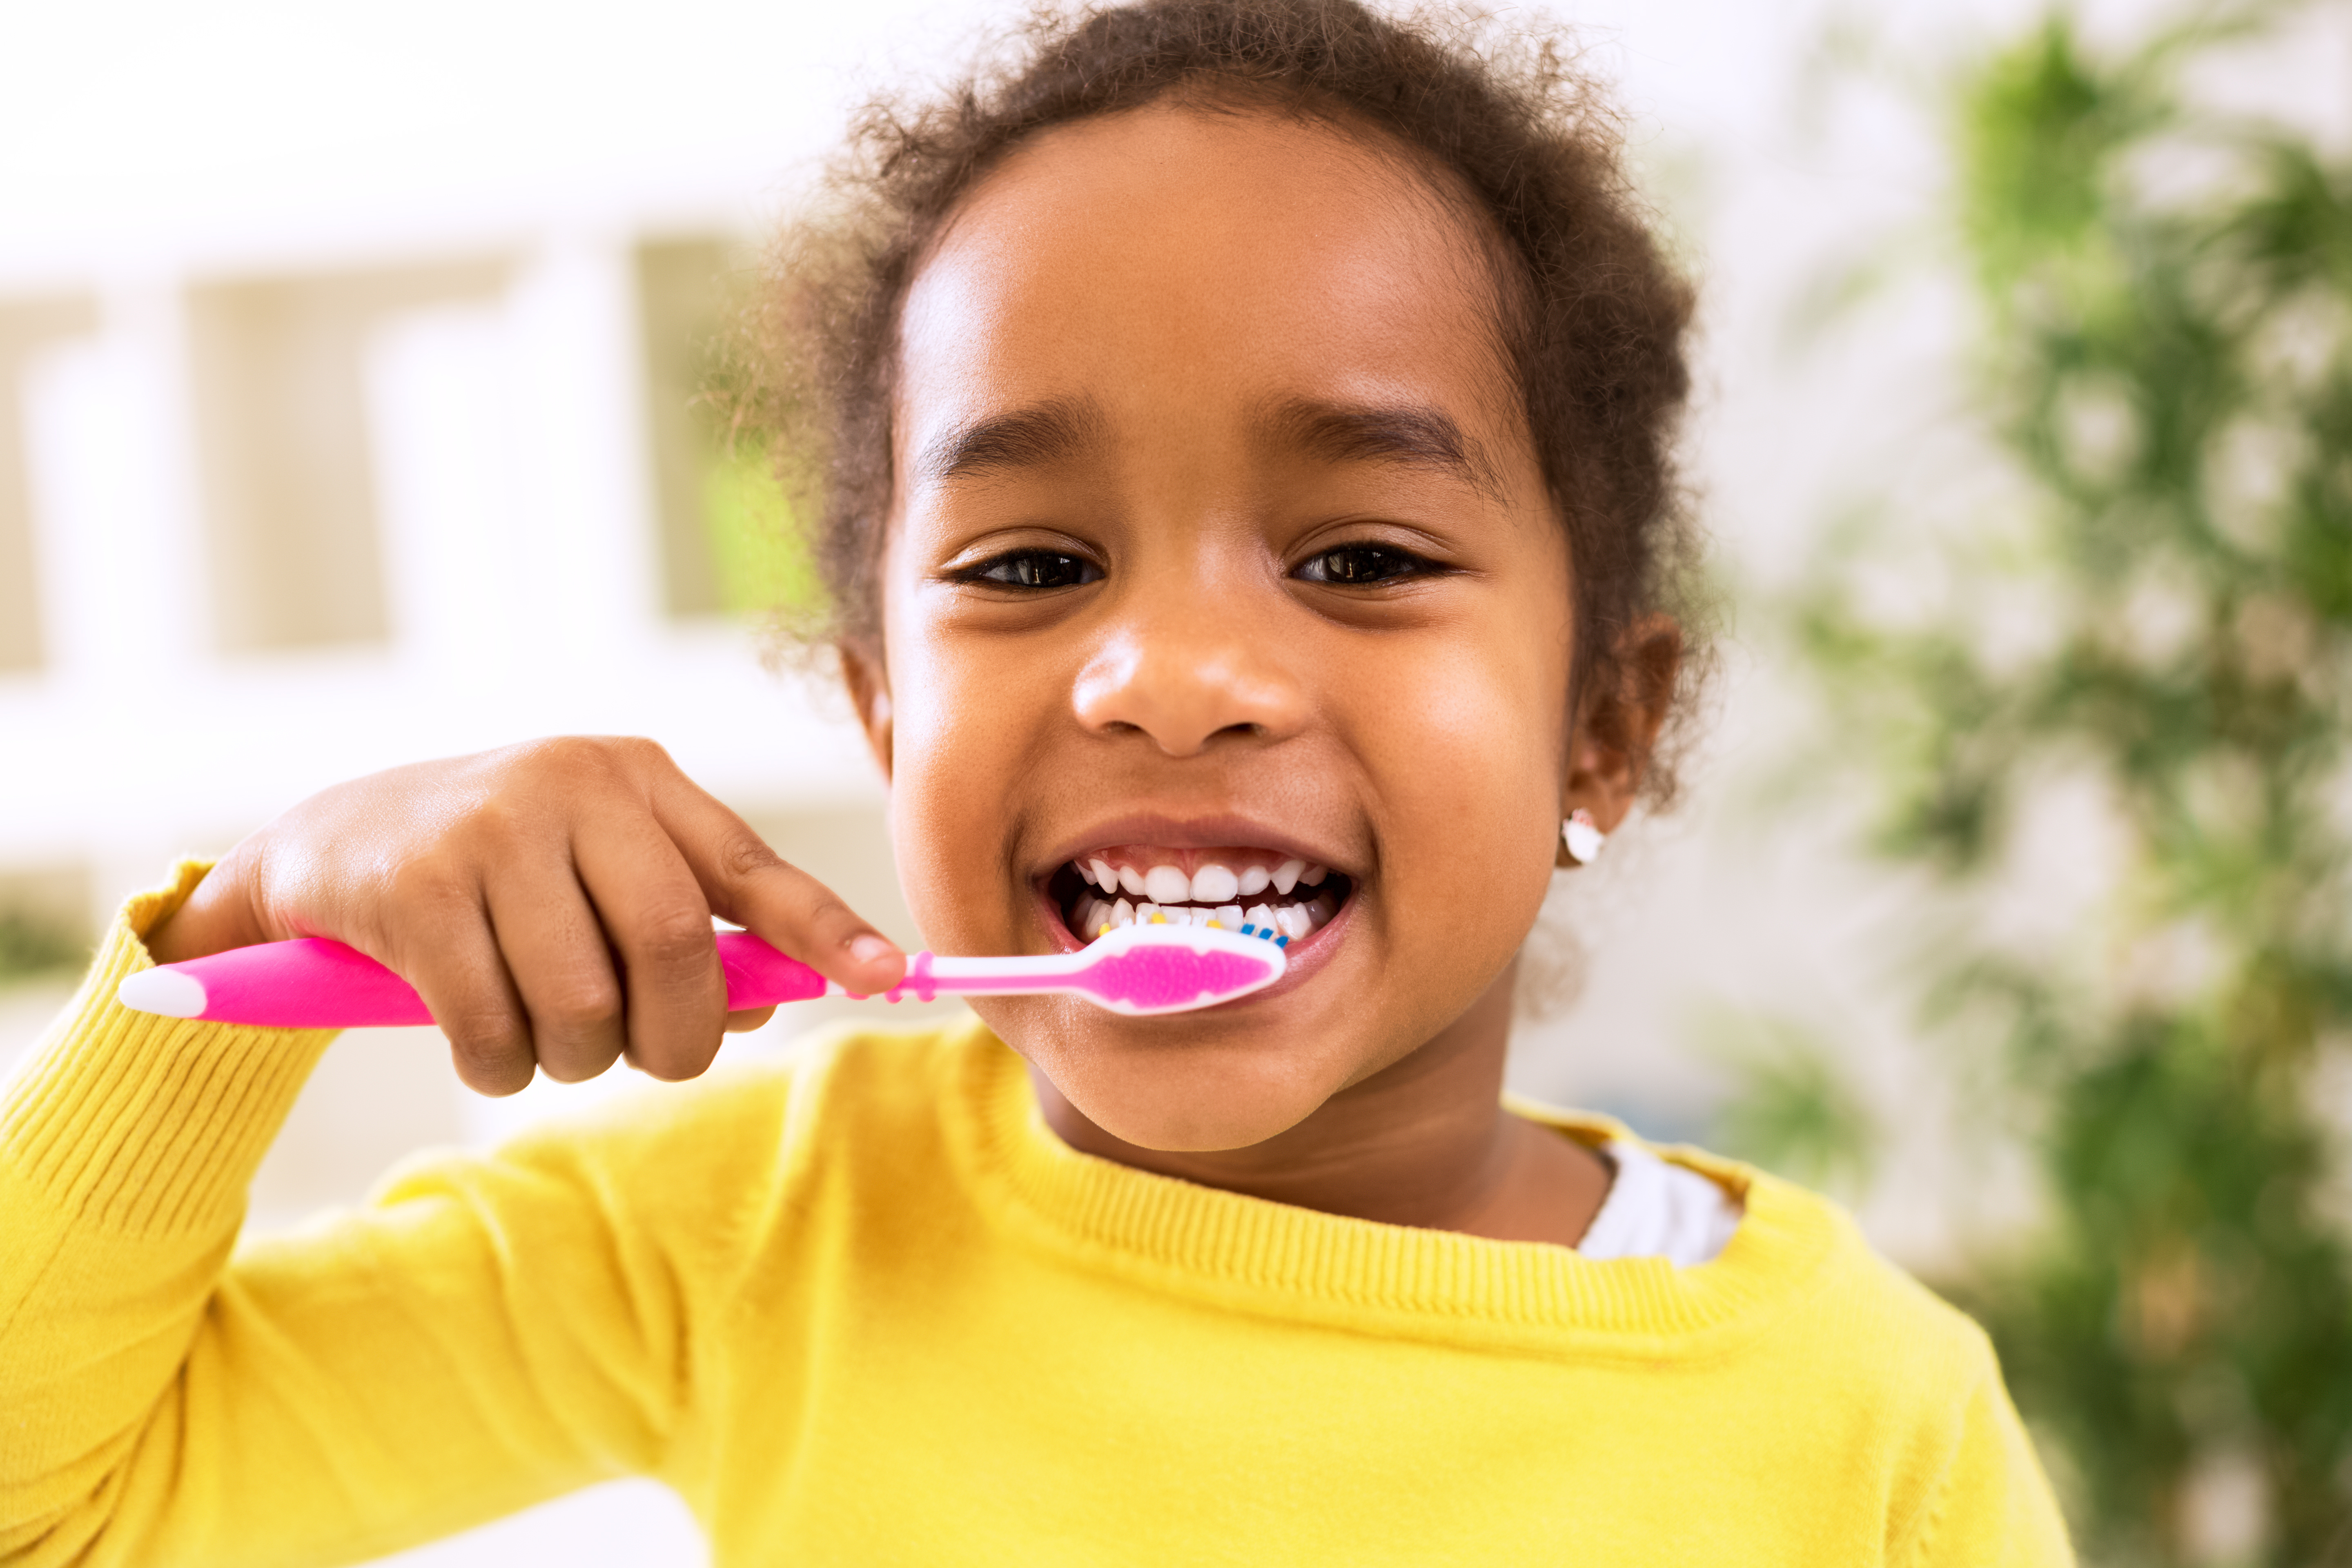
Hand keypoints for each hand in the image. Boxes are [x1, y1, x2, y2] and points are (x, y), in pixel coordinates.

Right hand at [144, 737, 906, 1094]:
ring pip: (583, 1002)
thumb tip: (775, 1000)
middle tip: (648, 1057)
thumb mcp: (599, 871)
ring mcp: (491, 830)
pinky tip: (478, 1035)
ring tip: (541, 1036)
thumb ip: (692, 928)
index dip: (826, 931)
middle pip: (675, 949)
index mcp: (640, 780)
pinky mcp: (417, 889)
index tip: (890, 978)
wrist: (330, 845)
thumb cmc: (498, 872)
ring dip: (571, 1057)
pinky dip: (498, 1063)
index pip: (755, 867)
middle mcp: (575, 786)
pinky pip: (493, 1027)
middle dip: (674, 1035)